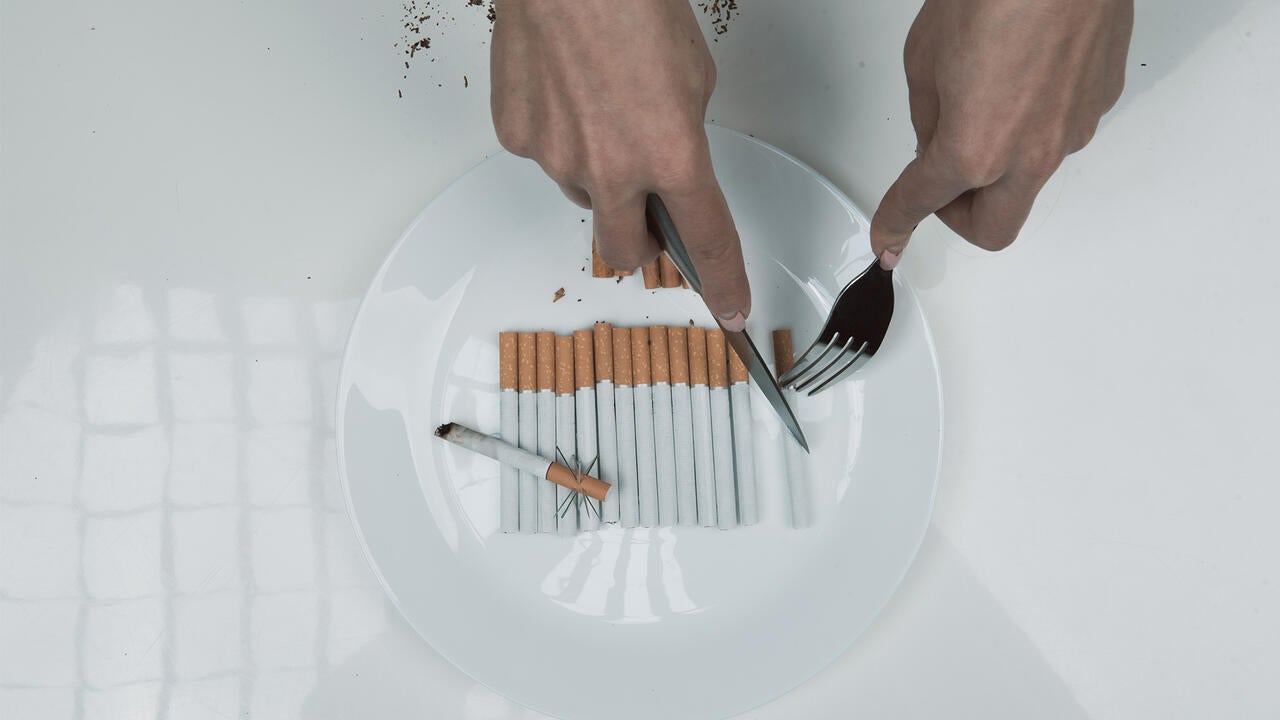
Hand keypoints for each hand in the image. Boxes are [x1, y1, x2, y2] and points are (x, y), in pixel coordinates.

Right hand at [491, 0, 749, 328]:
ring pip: (584, 196)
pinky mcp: (518, 138)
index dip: (724, 282)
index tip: (731, 307)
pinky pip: (545, 158)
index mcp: (672, 155)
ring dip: (600, 176)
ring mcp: (558, 158)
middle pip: (627, 252)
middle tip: (649, 210)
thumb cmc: (631, 4)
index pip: (707, 241)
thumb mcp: (693, 76)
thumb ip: (685, 135)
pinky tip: (567, 91)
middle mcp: (612, 169)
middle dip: (643, 242)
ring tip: (601, 108)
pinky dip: (560, 137)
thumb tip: (670, 160)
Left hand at [871, 0, 1133, 267]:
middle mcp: (1029, 154)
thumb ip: (928, 116)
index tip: (888, 239)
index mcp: (974, 148)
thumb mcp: (924, 59)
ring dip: (999, 169)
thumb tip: (935, 139)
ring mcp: (1071, 132)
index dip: (895, 225)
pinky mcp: (1099, 105)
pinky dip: (1033, 127)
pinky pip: (1059, 135)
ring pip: (1029, 182)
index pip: (922, 203)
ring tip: (981, 108)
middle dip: (960, 219)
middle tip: (940, 191)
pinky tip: (1021, 81)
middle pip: (993, 230)